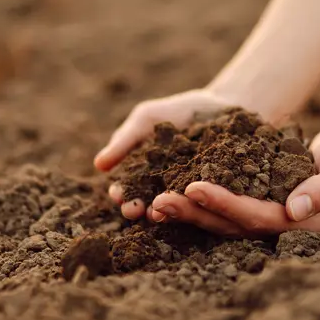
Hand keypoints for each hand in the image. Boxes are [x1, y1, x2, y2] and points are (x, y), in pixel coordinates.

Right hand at [94, 89, 240, 219]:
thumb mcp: (147, 119)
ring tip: (157, 214)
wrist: (221, 104)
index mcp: (143, 174)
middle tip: (134, 210)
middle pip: (145, 203)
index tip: (118, 195)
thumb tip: (98, 165)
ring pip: (171, 206)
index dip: (121, 193)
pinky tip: (188, 204)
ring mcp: (186, 192)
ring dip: (161, 212)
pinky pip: (200, 199)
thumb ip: (124, 141)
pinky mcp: (210, 192)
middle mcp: (162, 188)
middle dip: (137, 208)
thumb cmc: (177, 111)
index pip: (127, 188)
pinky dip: (193, 203)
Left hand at [145, 122, 319, 236]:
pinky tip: (169, 195)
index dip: (224, 204)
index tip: (194, 187)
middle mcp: (280, 229)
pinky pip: (222, 211)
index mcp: (301, 224)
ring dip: (189, 214)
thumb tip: (294, 209)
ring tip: (155, 202)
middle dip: (194, 213)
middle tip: (159, 201)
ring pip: (221, 223)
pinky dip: (197, 205)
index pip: (255, 217)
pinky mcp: (256, 209)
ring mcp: (267, 222)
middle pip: (230, 225)